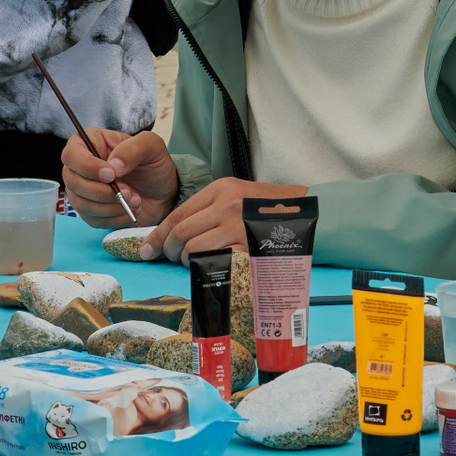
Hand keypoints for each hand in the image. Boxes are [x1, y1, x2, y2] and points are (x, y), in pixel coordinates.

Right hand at [62, 128, 180, 229]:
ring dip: (110, 206)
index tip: (110, 175)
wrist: (164, 191)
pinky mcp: (91, 212)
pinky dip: (115, 218)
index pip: (71, 154)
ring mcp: (83, 191)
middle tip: (128, 191)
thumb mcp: (151, 146)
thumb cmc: (154, 164)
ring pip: (81, 204)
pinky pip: (93, 220)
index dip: (86, 166)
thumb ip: (132, 149)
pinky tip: (130, 210)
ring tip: (134, 200)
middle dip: (102, 191)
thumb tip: (113, 165)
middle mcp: (80, 167)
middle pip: (72, 182)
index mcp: (90, 143)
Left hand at [145, 177, 310, 261]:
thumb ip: (211, 208)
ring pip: (193, 249)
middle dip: (169, 250)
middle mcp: (226, 205)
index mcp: (221, 189)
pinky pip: (214, 260)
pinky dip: (206, 266)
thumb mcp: (238, 194)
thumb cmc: (270, 208)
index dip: (158, 234)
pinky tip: (211, 266)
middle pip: (181, 232)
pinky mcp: (247, 246)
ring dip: (187, 260)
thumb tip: (180, 231)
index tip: (148, 248)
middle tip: (170, 258)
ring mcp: (237, 227)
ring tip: (193, 262)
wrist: (308, 214)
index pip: (178, 214)